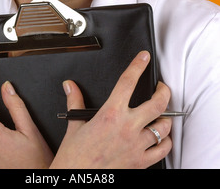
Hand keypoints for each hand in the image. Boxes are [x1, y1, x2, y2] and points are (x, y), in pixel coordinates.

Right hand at [50, 51, 171, 168]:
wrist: (76, 180)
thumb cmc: (74, 157)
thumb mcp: (74, 125)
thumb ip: (75, 102)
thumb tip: (70, 86)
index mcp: (110, 114)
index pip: (128, 82)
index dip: (138, 65)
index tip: (143, 57)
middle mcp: (127, 128)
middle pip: (157, 103)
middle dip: (164, 91)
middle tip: (161, 87)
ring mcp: (136, 146)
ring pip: (163, 127)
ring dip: (165, 118)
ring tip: (161, 114)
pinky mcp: (141, 162)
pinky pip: (162, 149)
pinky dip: (165, 141)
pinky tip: (160, 137)